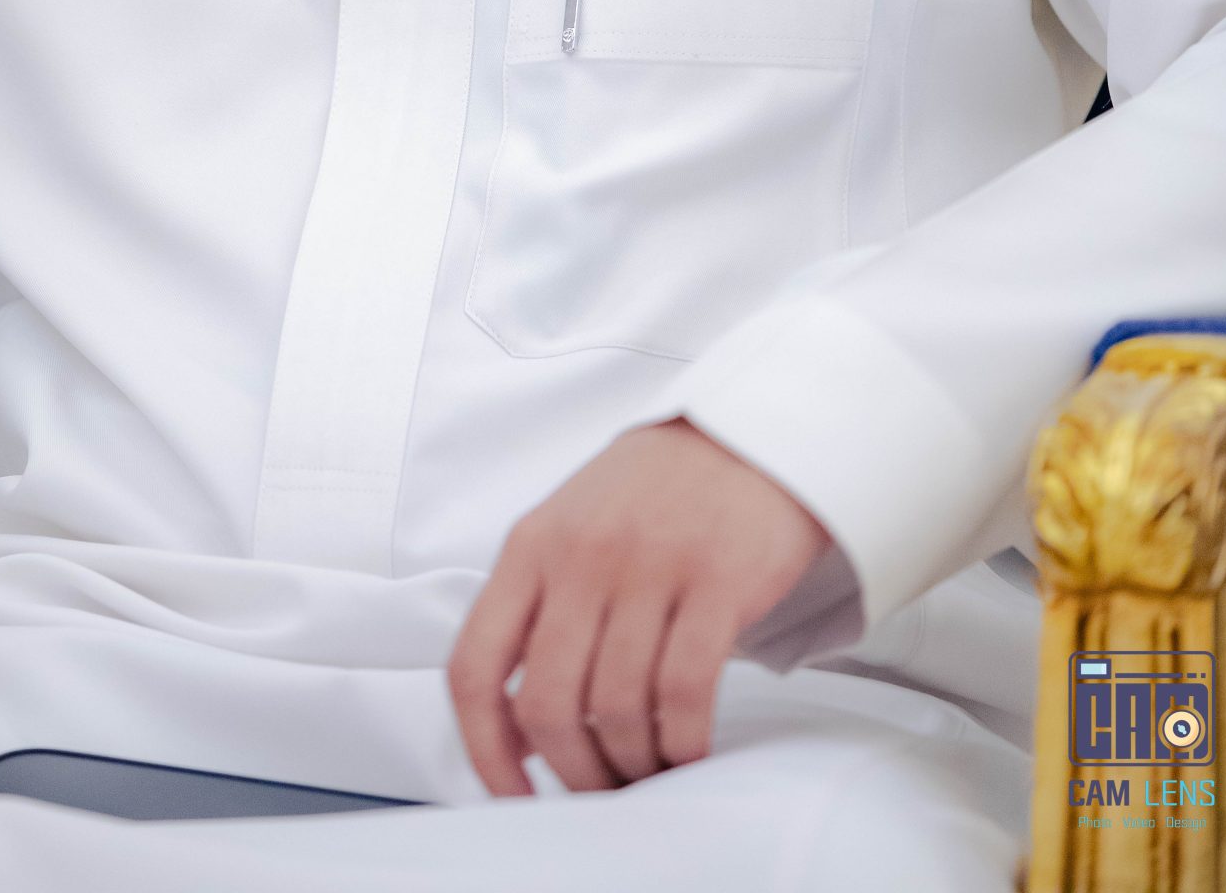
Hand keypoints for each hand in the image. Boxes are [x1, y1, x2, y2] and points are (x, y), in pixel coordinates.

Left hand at [448, 419, 827, 794]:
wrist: (750, 428)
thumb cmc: (657, 489)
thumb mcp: (573, 527)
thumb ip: (539, 611)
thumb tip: (513, 728)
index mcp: (531, 544)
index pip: (474, 667)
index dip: (483, 751)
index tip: (511, 796)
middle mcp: (581, 555)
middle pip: (548, 706)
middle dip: (574, 770)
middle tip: (602, 787)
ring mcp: (650, 566)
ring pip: (618, 709)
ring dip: (634, 762)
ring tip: (651, 768)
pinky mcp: (718, 581)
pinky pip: (686, 694)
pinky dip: (684, 742)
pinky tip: (689, 748)